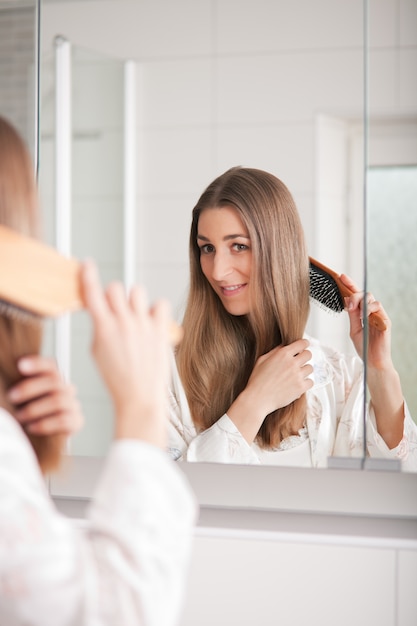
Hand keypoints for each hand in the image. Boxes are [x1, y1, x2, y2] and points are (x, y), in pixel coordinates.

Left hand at [7, 356, 82, 435]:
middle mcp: (67, 389)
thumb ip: (18, 389)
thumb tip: (5, 383)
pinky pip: (63, 420)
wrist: (43, 439)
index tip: (20, 365)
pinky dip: (45, 424)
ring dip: (35, 409)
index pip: (50, 366)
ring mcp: (73, 405)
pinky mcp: (76, 422)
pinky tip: (31, 427)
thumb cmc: (29, 415)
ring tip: (20, 416)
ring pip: (58, 401)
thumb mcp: (23, 400)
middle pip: (54, 382)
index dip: (37, 364)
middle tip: (12, 396)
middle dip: (30, 388)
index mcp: (55, 379)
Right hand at [81, 260, 171, 447]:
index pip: (92, 293)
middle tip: (115, 309)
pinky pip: (160, 303)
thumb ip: (100, 326)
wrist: (139, 397)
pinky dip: (155, 310)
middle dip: (113, 295)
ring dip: (133, 300)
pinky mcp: (160, 330)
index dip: (88, 275)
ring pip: (137, 291)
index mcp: (104, 328)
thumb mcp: (97, 352)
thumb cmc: (117, 378)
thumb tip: (103, 310)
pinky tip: (151, 322)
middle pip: (116, 288)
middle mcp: (124, 323)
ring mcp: (144, 325)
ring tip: (135, 317)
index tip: (87, 264)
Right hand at [228, 338, 313, 442]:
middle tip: (300, 361)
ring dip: (305, 370)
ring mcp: (297, 375)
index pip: (302, 343)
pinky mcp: (300, 387)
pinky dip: (306, 383)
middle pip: (308, 354)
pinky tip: (298, 384)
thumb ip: (275, 351)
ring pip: (310, 368)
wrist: (258, 399)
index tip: (304, 346)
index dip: (304, 344)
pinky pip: (311, 382)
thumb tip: (284, 346)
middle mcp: (292, 363)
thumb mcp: (262, 360)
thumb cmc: (257, 380)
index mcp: (283, 354)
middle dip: (305, 357)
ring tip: (297, 375)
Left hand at [340, 274, 391, 368]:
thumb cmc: (364, 347)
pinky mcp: (385, 320)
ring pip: (371, 298)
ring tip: (353, 309)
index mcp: (362, 313)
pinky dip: (369, 308)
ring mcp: (379, 315)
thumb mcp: (353, 329)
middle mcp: (371, 312)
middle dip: (354, 294)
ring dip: (360, 301)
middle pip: (364, 294)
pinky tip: (363, 314)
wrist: (373, 360)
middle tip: (347, 303)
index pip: (356, 296)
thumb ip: (351, 315)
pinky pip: (378, 307)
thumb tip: (346, 299)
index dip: (349, 285)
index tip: (341, 277)